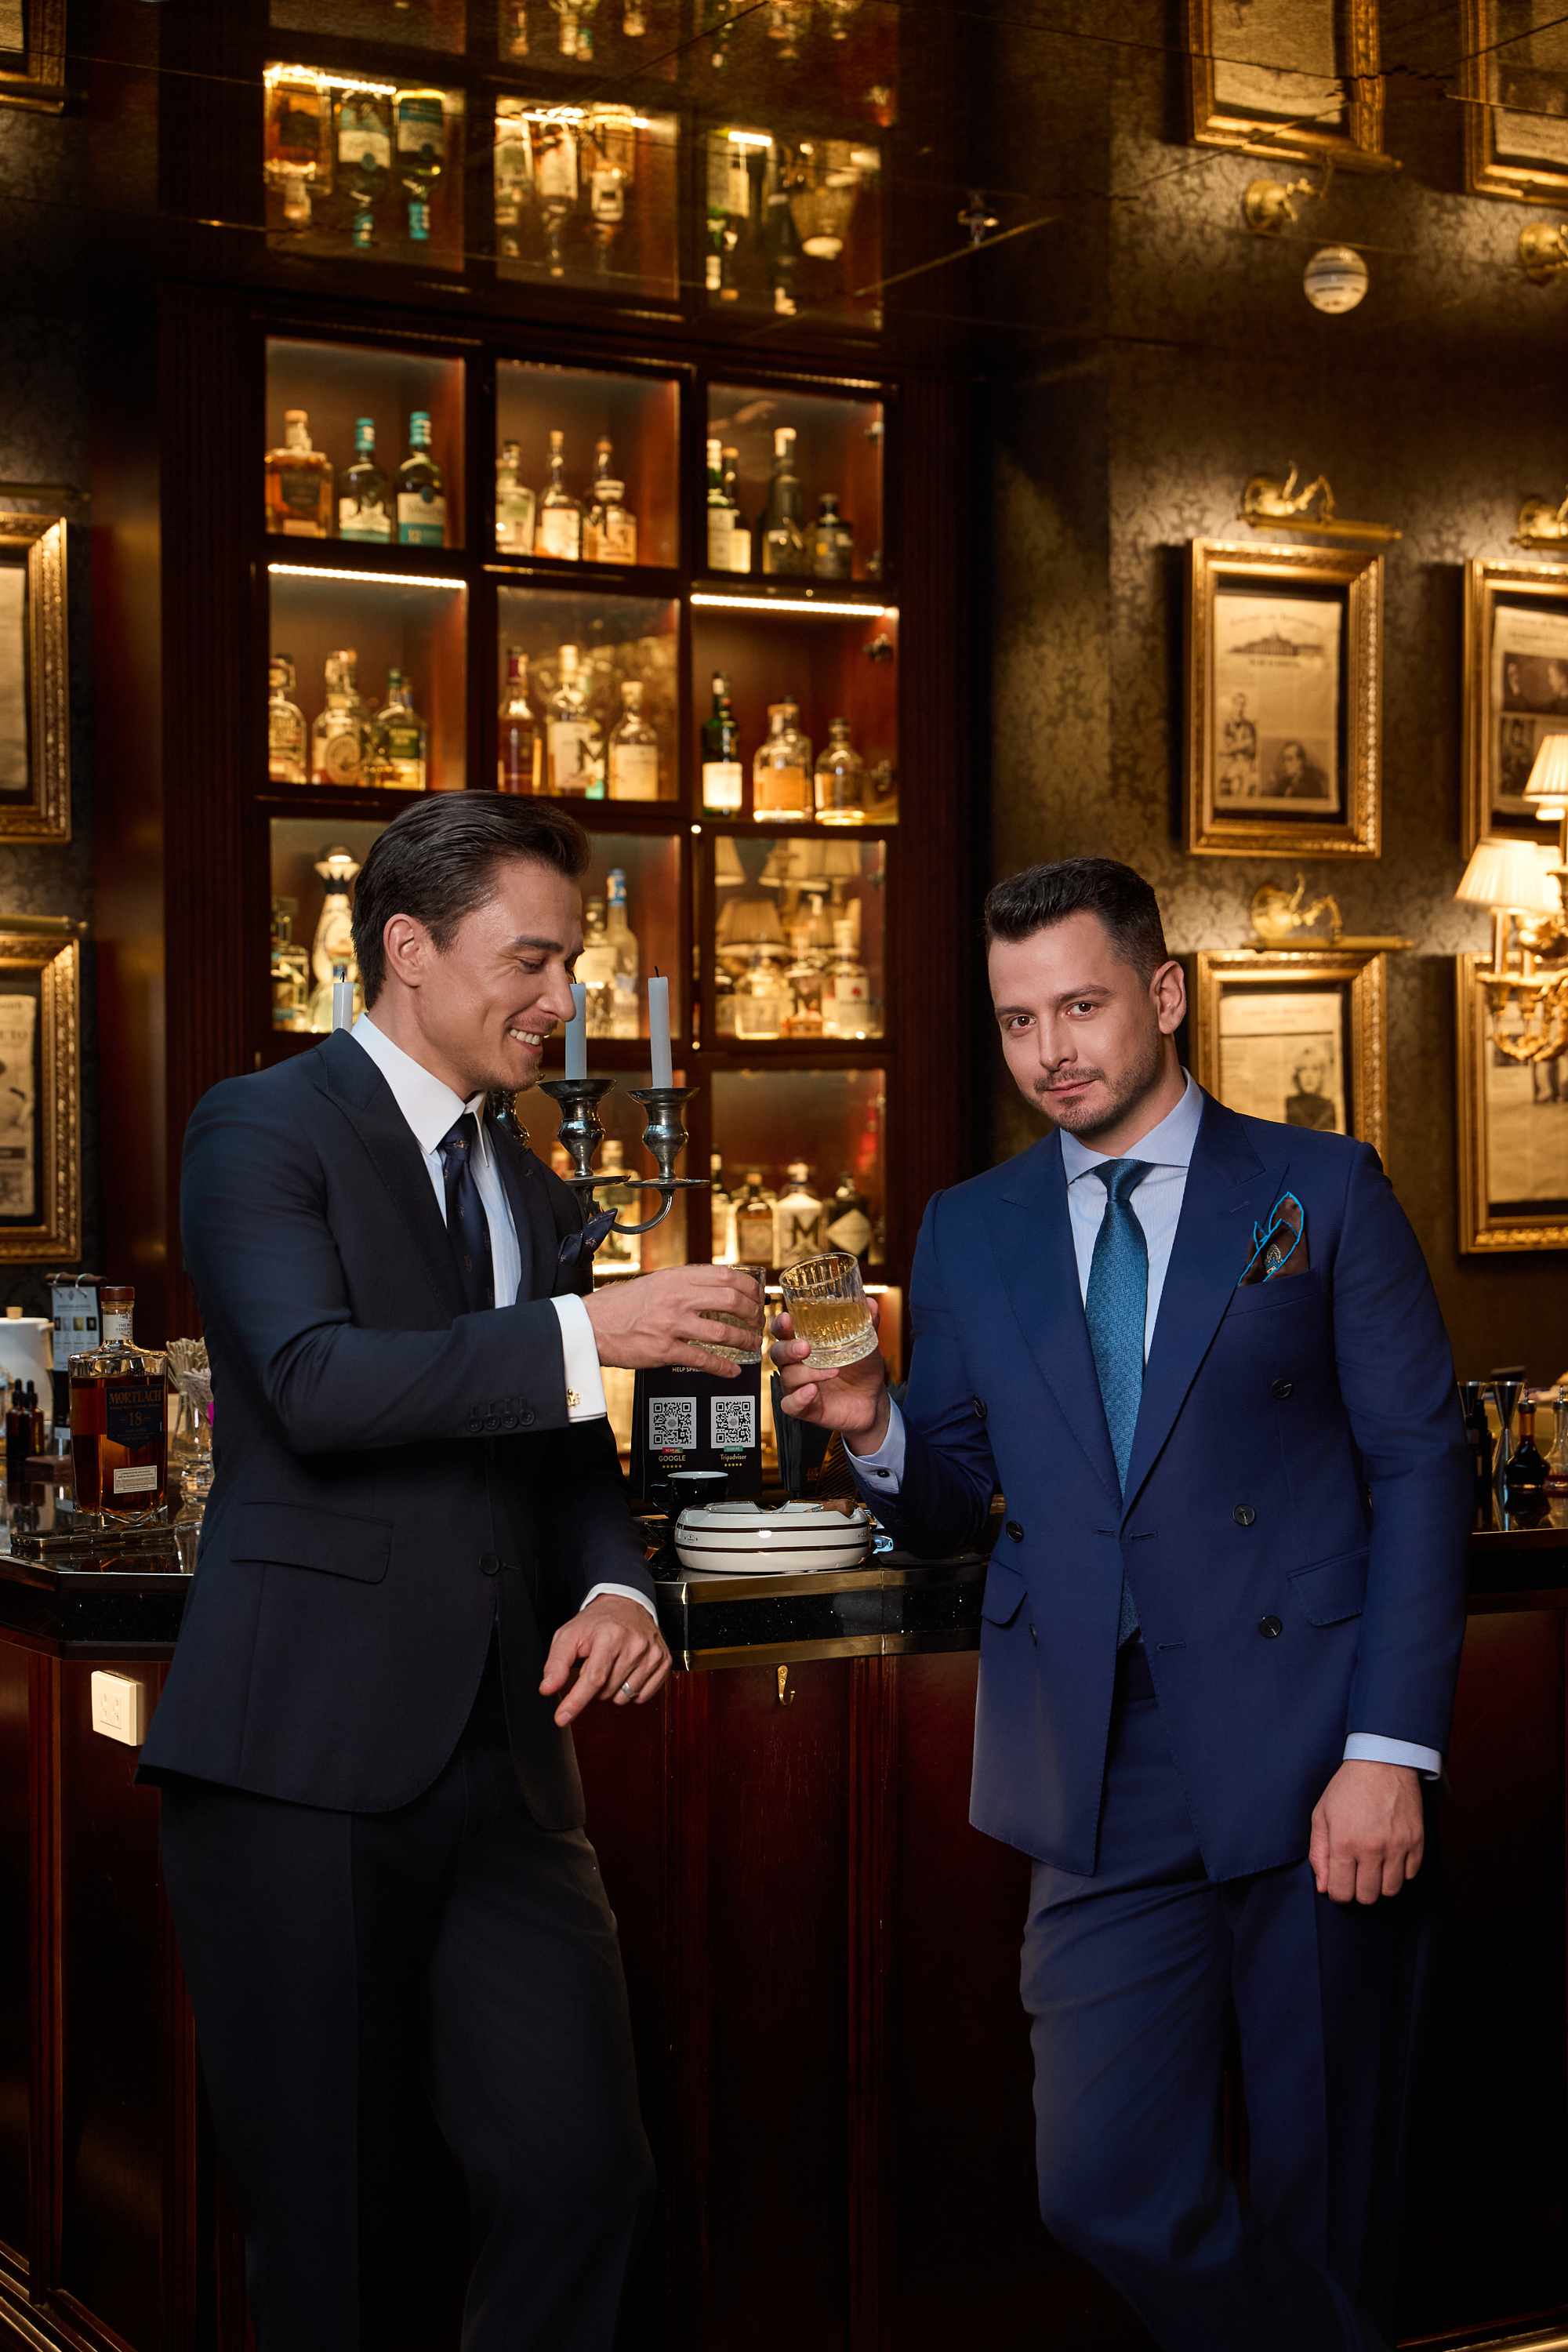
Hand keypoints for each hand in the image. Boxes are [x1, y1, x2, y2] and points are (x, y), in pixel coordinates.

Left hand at [539, 1593, 670, 1727]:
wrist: (626, 1605)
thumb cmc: (596, 1622)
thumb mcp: (569, 1635)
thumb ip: (556, 1663)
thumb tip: (547, 1688)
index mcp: (609, 1636)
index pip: (592, 1678)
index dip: (575, 1702)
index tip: (562, 1718)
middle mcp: (635, 1644)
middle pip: (606, 1691)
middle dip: (594, 1687)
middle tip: (595, 1666)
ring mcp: (652, 1654)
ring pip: (624, 1697)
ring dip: (612, 1690)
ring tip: (612, 1667)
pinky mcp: (664, 1661)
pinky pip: (643, 1696)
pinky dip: (631, 1692)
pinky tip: (627, 1673)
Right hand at [582, 1264, 760, 1375]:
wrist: (590, 1325)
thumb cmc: (619, 1305)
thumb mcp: (654, 1282)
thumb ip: (683, 1284)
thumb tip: (714, 1288)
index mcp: (676, 1278)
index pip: (725, 1276)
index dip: (748, 1287)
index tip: (756, 1295)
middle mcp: (677, 1298)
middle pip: (731, 1301)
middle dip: (752, 1313)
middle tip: (757, 1321)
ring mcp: (672, 1325)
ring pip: (723, 1332)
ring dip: (744, 1340)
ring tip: (751, 1345)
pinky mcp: (664, 1350)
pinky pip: (703, 1359)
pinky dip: (722, 1367)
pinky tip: (732, 1370)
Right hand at [770, 1298, 890, 1449]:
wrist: (873, 1400)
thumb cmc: (862, 1368)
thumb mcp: (866, 1344)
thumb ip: (867, 1323)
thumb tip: (870, 1303)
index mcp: (806, 1342)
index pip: (783, 1331)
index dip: (781, 1325)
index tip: (788, 1319)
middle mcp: (797, 1363)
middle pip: (778, 1353)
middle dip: (788, 1349)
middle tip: (805, 1348)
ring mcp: (799, 1386)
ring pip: (787, 1377)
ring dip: (807, 1373)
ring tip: (833, 1371)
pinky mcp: (804, 1407)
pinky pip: (790, 1404)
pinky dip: (798, 1398)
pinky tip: (812, 1391)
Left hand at [1308, 1760, 1423, 1903]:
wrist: (1382, 1762)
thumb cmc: (1347, 1788)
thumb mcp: (1321, 1815)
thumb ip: (1318, 1853)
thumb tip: (1324, 1887)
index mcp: (1344, 1843)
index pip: (1341, 1892)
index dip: (1338, 1892)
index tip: (1339, 1882)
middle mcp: (1371, 1849)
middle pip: (1367, 1897)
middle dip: (1358, 1891)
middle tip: (1356, 1874)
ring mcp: (1397, 1847)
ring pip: (1390, 1891)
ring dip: (1380, 1884)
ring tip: (1374, 1866)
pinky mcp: (1416, 1842)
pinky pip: (1411, 1875)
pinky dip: (1401, 1871)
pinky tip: (1391, 1856)